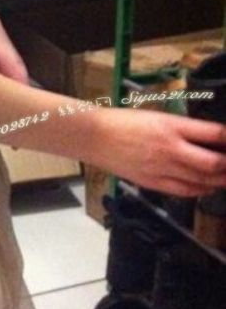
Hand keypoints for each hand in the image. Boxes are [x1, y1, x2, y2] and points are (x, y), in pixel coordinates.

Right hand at [89, 108, 225, 196]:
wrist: (96, 137)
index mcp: (173, 126)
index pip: (215, 134)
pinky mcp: (152, 182)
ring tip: (225, 177)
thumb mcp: (159, 117)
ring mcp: (161, 169)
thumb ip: (184, 129)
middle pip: (214, 163)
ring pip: (202, 181)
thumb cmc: (124, 122)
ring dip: (219, 180)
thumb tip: (210, 139)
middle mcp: (171, 149)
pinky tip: (206, 187)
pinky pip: (183, 191)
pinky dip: (200, 190)